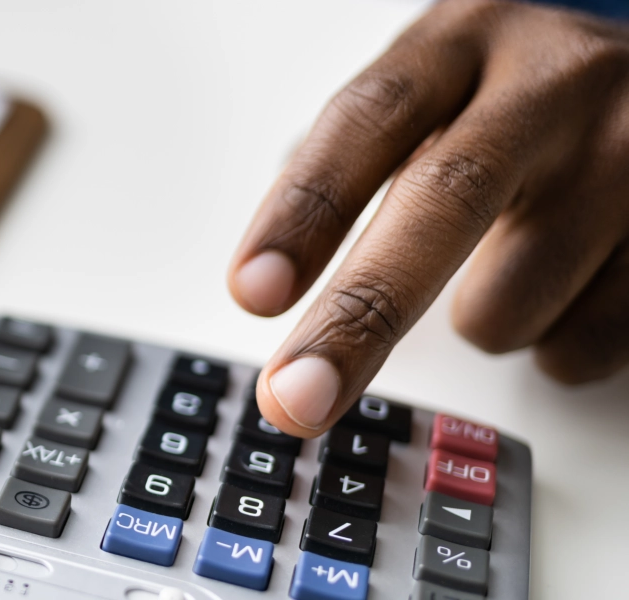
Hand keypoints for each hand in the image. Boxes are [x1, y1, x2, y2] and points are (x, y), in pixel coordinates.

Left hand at [227, 0, 628, 436]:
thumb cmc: (520, 94)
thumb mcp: (437, 85)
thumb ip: (356, 160)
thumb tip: (266, 277)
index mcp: (464, 42)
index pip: (369, 122)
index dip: (306, 211)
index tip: (252, 293)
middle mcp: (553, 87)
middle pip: (442, 204)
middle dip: (359, 316)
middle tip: (297, 397)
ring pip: (508, 300)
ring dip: (479, 320)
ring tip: (507, 258)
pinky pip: (581, 343)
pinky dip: (552, 341)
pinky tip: (570, 280)